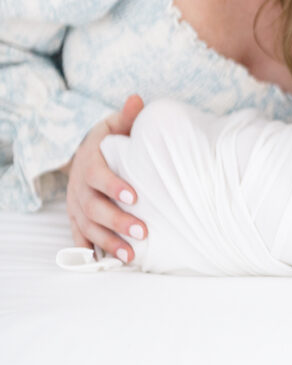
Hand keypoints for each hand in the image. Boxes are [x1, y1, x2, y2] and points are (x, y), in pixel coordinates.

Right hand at [64, 94, 146, 263]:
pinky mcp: (76, 219)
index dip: (114, 186)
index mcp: (90, 161)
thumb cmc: (111, 140)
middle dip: (117, 221)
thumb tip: (137, 98)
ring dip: (108, 242)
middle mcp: (79, 186)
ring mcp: (76, 205)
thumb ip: (128, 116)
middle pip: (94, 206)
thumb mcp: (116, 125)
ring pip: (88, 227)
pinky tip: (106, 265)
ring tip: (131, 256)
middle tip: (143, 231)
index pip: (98, 174)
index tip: (134, 196)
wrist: (88, 154)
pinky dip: (90, 252)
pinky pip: (80, 238)